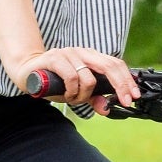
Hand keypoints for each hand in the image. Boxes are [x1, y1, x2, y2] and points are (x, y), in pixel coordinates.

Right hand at [5, 46, 140, 109]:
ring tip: (73, 98)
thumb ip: (92, 98)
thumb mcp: (76, 93)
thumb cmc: (54, 81)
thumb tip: (107, 109)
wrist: (28, 72)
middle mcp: (83, 53)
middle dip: (121, 85)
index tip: (134, 96)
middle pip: (109, 66)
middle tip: (124, 101)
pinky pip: (71, 76)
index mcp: (91, 58)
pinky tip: (66, 94)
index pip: (116, 65)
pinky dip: (71, 90)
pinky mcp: (55, 58)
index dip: (127, 80)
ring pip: (89, 77)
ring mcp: (69, 53)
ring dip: (84, 94)